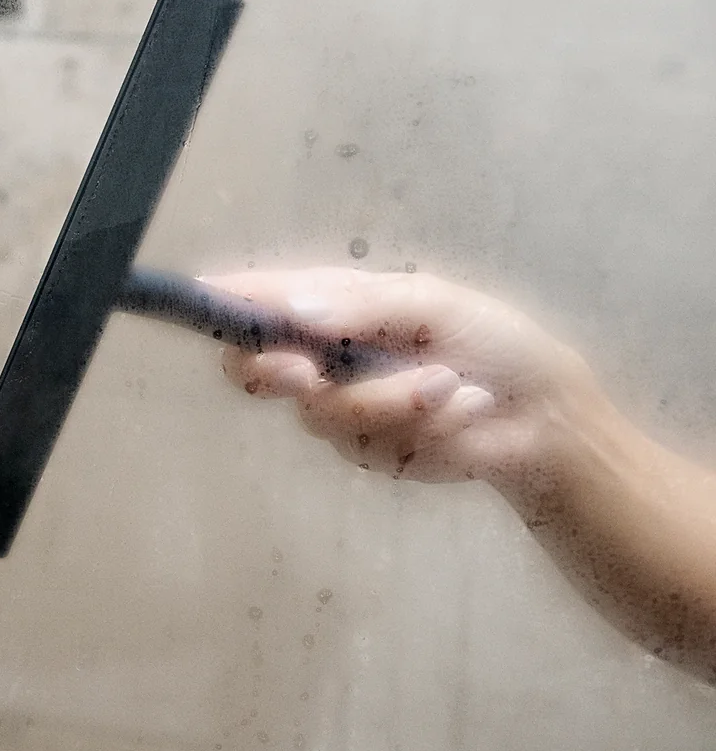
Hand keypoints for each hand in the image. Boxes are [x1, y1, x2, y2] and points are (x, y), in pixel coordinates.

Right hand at [205, 267, 607, 487]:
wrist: (545, 416)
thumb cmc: (491, 339)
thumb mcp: (431, 302)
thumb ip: (361, 307)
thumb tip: (295, 309)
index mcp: (336, 305)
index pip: (264, 302)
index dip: (227, 302)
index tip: (205, 299)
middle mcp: (326, 355)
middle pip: (258, 369)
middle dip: (278, 371)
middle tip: (304, 373)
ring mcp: (343, 407)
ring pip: (322, 414)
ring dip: (392, 400)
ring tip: (452, 386)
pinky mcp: (369, 451)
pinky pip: (367, 445)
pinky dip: (420, 427)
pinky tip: (461, 413)